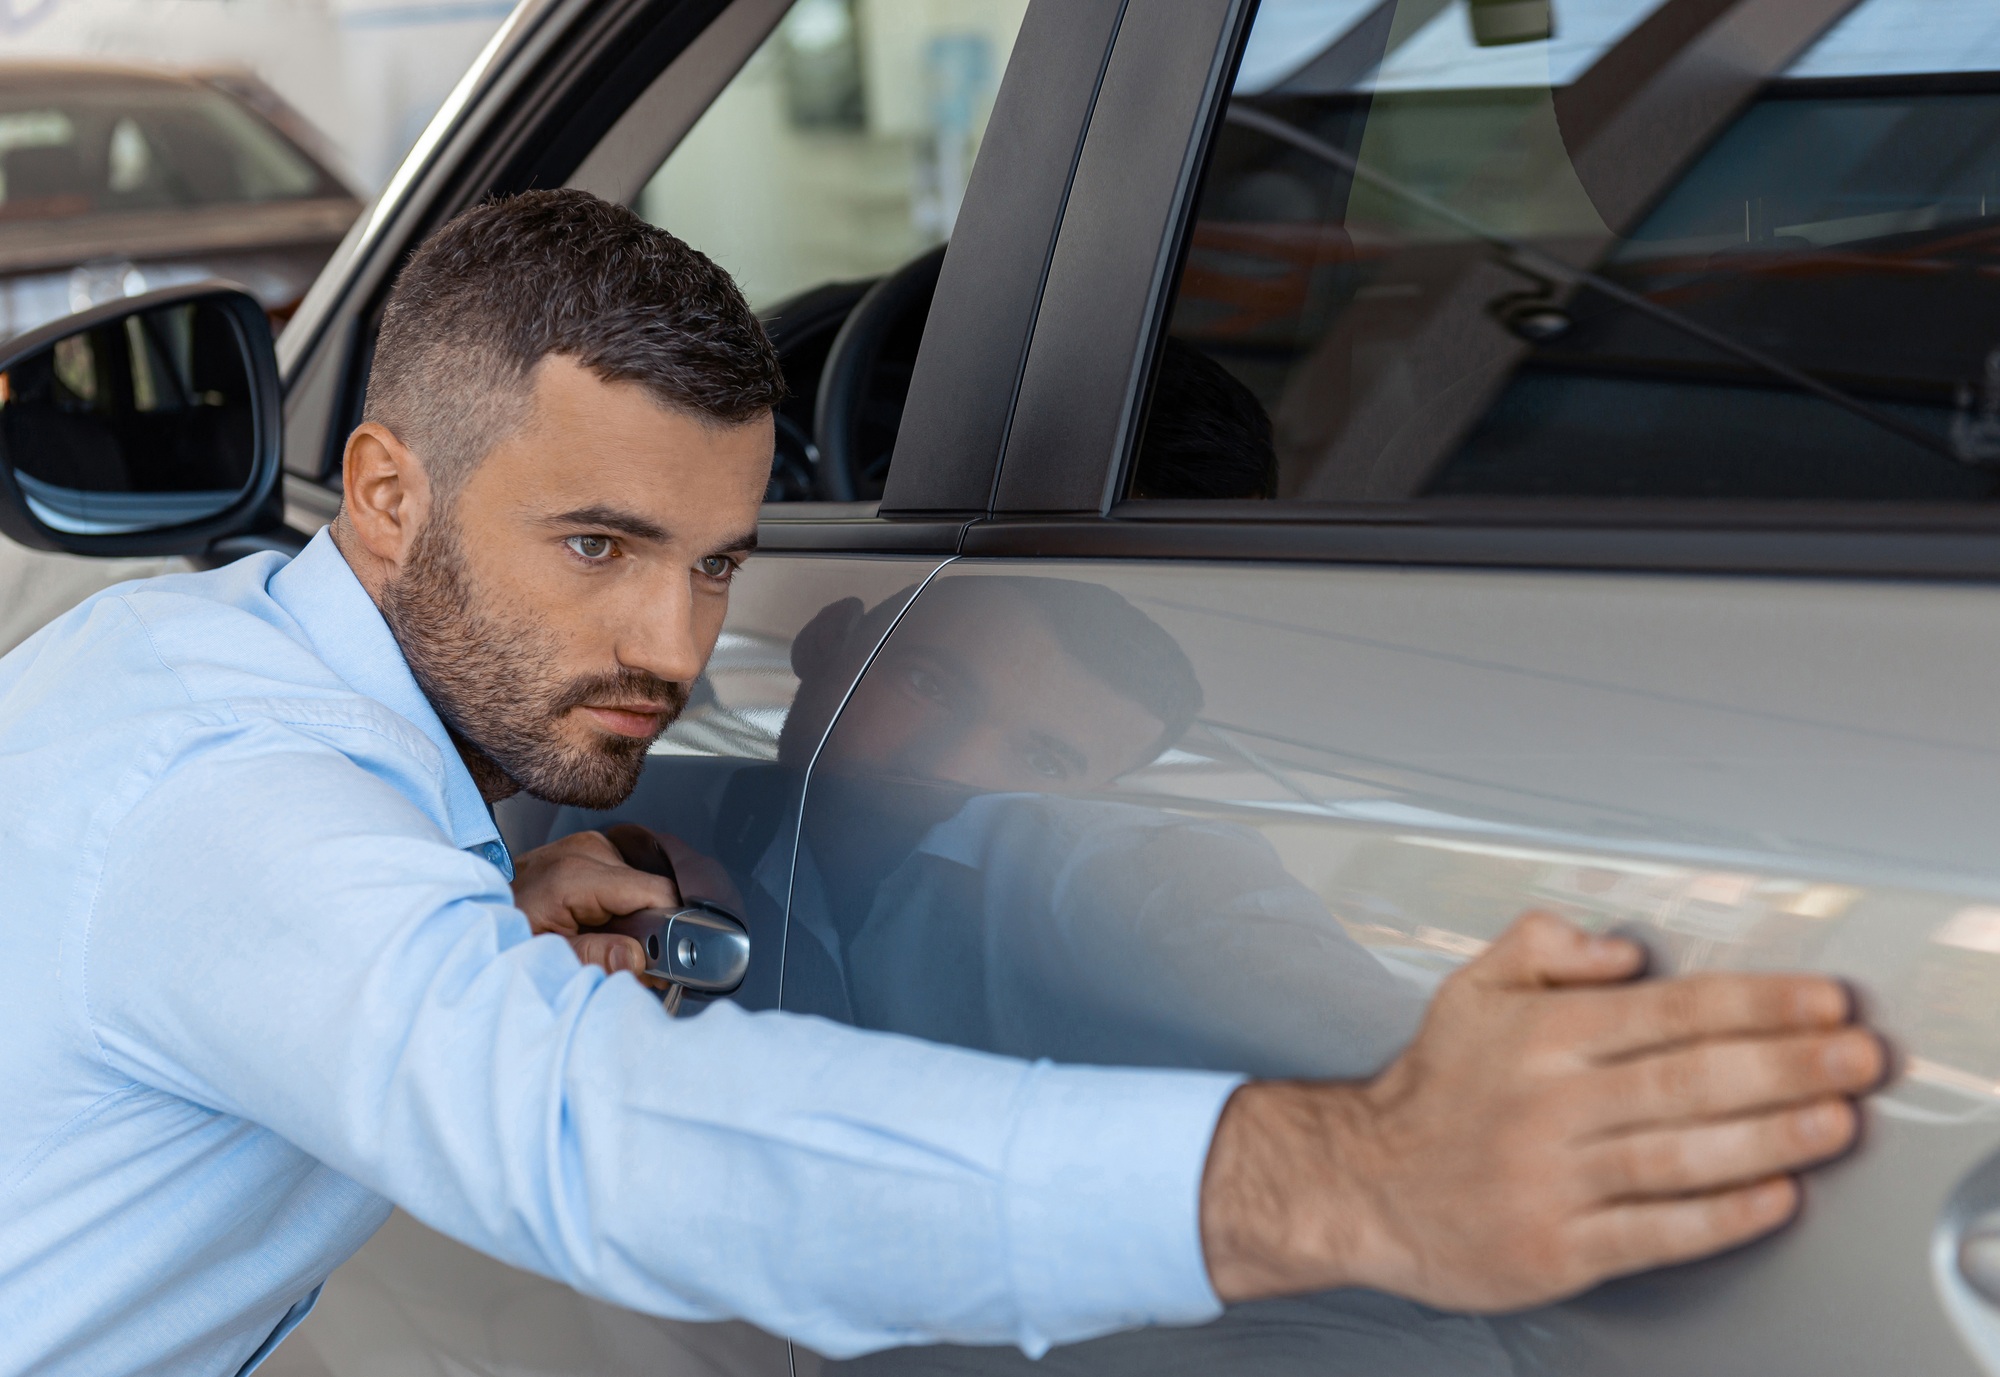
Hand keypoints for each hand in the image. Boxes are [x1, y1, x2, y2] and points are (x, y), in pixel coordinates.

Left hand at [512, 830, 679, 982]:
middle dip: (648, 931)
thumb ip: (592, 958)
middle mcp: (587, 850)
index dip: (666, 930)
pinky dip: (623, 907)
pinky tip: (599, 923)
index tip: (659, 962)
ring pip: (645, 888)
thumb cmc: (502, 931)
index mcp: (575, 875)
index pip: (656, 893)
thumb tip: (636, 959)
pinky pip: (628, 881)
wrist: (473, 909)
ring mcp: (591, 846)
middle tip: (620, 958)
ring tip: (602, 939)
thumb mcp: (543, 956)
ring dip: (636, 920)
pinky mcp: (593, 849)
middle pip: (653, 892)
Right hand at [1199, 910, 1885, 1310]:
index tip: (1820, 1001)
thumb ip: (1543, 944)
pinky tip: (1772, 1197)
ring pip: (1682, 1154)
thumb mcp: (1470, 987)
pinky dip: (1721, 1216)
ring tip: (1835, 1121)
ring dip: (1772, 1137)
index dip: (1758, 1003)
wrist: (1361, 1184)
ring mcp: (1555, 1180)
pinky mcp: (1557, 1248)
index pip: (1670, 1010)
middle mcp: (1551, 1105)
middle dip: (1788, 1064)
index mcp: (1540, 1036)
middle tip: (1856, 1056)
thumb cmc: (1430, 1091)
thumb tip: (1622, 945)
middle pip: (1691, 1080)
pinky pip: (1656, 1231)